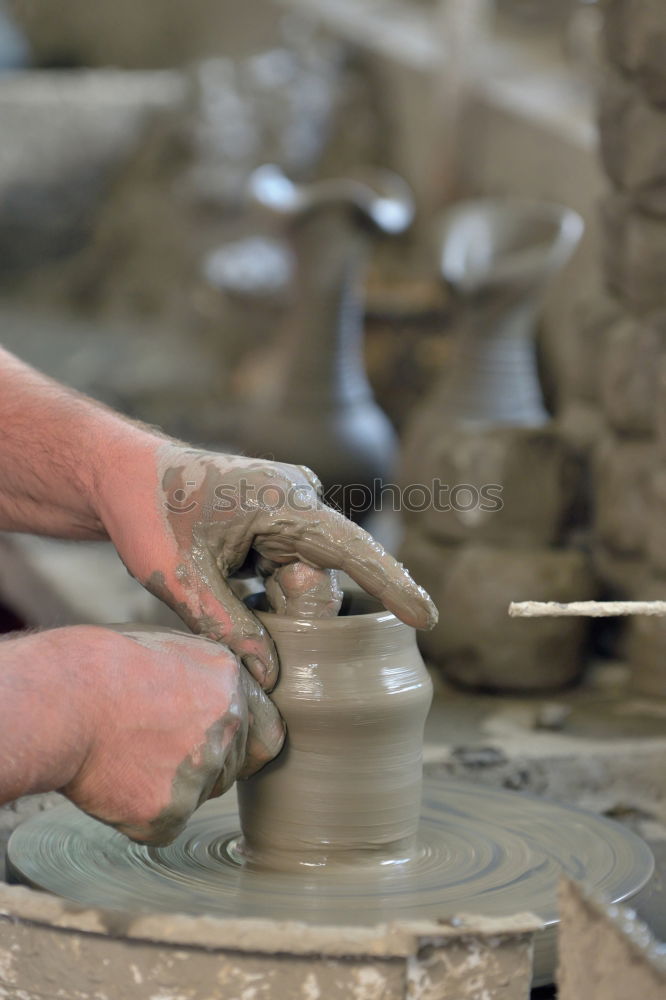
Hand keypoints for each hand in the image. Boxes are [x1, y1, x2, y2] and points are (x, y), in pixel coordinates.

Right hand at [63, 626, 283, 843]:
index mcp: (230, 681)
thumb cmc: (99, 666)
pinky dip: (140, 813)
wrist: (62, 700)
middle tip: (153, 751)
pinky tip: (114, 782)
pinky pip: (163, 825)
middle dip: (201, 767)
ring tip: (126, 757)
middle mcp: (228, 726)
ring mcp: (202, 772)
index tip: (221, 749)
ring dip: (172, 788)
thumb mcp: (168, 650)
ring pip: (198, 796)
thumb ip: (204, 678)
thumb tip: (217, 696)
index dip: (242, 744)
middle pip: (230, 768)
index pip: (267, 732)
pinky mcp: (169, 813)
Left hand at [97, 440, 437, 690]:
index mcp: (285, 502)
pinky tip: (228, 576)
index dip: (393, 586)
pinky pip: (289, 567)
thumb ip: (228, 627)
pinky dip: (267, 587)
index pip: (353, 550)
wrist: (122, 473)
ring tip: (220, 578)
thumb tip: (273, 676)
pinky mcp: (277, 519)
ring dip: (274, 597)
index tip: (428, 619)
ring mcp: (289, 507)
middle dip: (297, 605)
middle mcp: (298, 498)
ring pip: (304, 574)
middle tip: (233, 592)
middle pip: (324, 572)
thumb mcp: (181, 578)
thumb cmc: (149, 513)